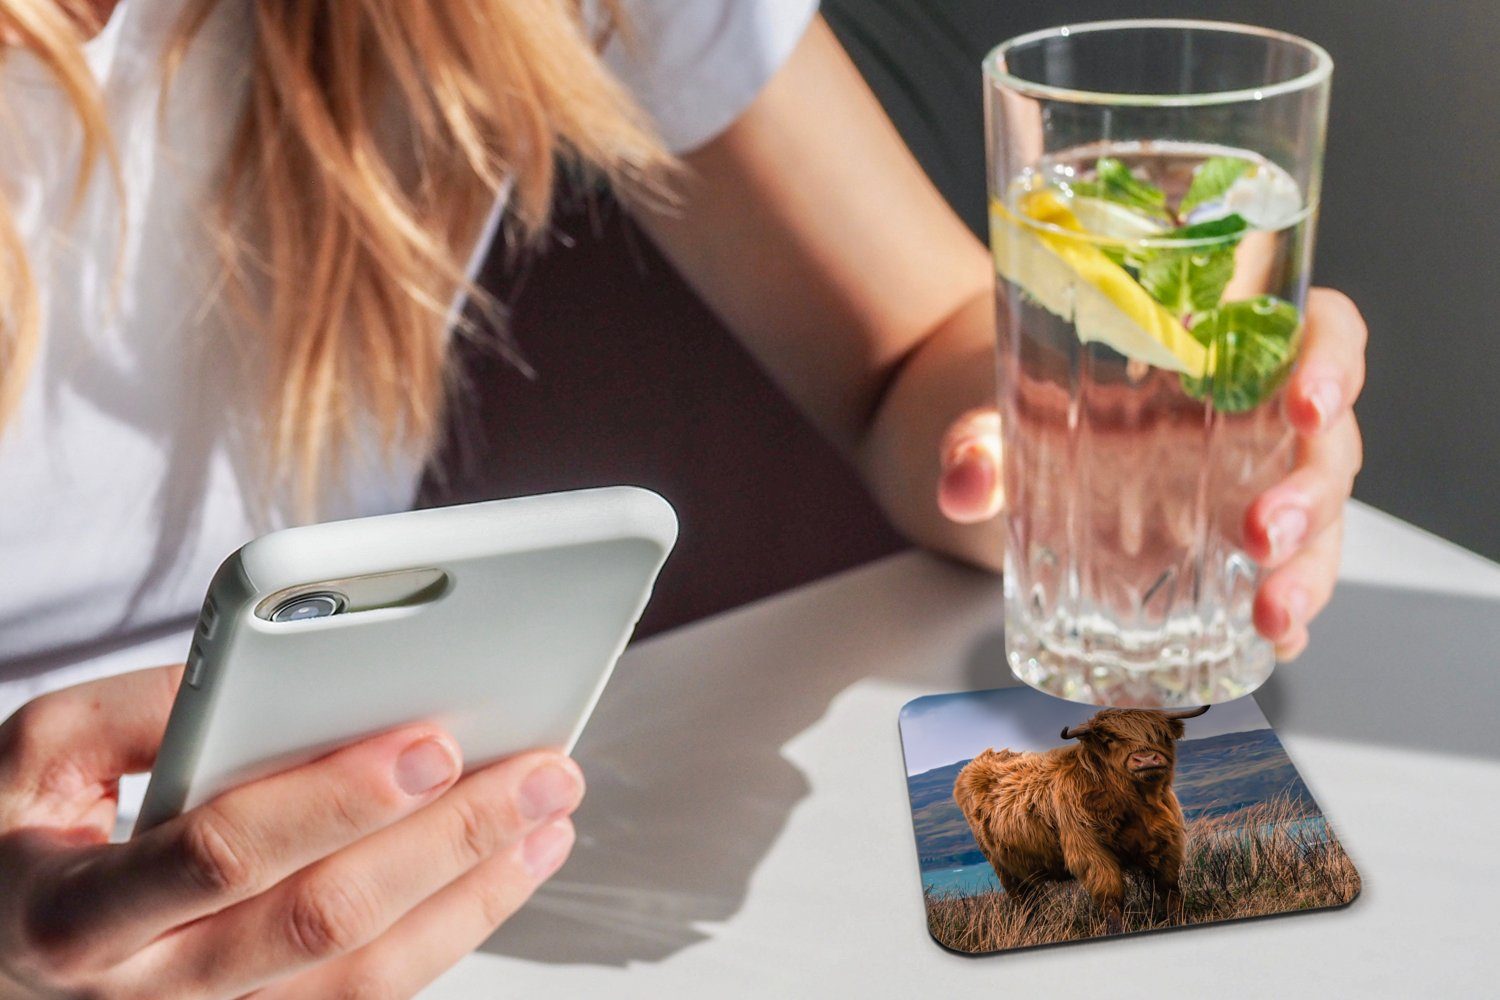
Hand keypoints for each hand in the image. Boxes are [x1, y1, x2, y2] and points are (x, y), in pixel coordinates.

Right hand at [0, 665, 582, 998]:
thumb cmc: (17, 841)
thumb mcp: (37, 756)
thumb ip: (142, 710)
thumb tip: (278, 673)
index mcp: (80, 913)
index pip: (226, 855)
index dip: (336, 800)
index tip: (432, 741)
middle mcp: (150, 992)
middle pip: (325, 921)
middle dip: (448, 842)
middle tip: (541, 773)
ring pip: (366, 976)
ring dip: (476, 893)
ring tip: (551, 816)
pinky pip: (369, 995)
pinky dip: (453, 930)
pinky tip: (507, 869)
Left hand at [936, 287, 1365, 660]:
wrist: (1004, 444)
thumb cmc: (1029, 400)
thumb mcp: (999, 409)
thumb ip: (978, 439)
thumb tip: (964, 481)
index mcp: (1224, 351)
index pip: (1320, 331)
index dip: (1333, 360)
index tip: (1307, 401)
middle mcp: (1255, 419)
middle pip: (1327, 444)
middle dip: (1311, 495)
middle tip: (1265, 535)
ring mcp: (1250, 488)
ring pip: (1319, 522)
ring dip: (1309, 571)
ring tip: (1273, 617)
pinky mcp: (1230, 550)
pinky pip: (1280, 577)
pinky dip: (1288, 614)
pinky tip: (1275, 644)